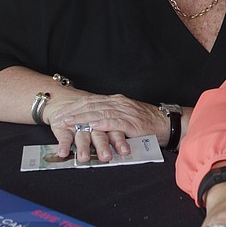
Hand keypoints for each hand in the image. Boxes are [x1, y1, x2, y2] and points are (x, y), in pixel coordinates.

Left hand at [45, 94, 165, 161]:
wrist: (167, 123)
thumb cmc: (148, 123)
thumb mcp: (126, 117)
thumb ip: (112, 118)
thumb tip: (95, 123)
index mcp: (116, 101)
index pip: (90, 101)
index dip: (74, 106)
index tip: (61, 112)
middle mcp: (118, 103)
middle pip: (91, 105)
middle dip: (72, 112)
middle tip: (58, 118)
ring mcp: (125, 112)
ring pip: (99, 112)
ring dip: (81, 118)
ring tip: (68, 122)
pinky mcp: (131, 122)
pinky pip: (114, 121)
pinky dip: (101, 123)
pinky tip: (91, 125)